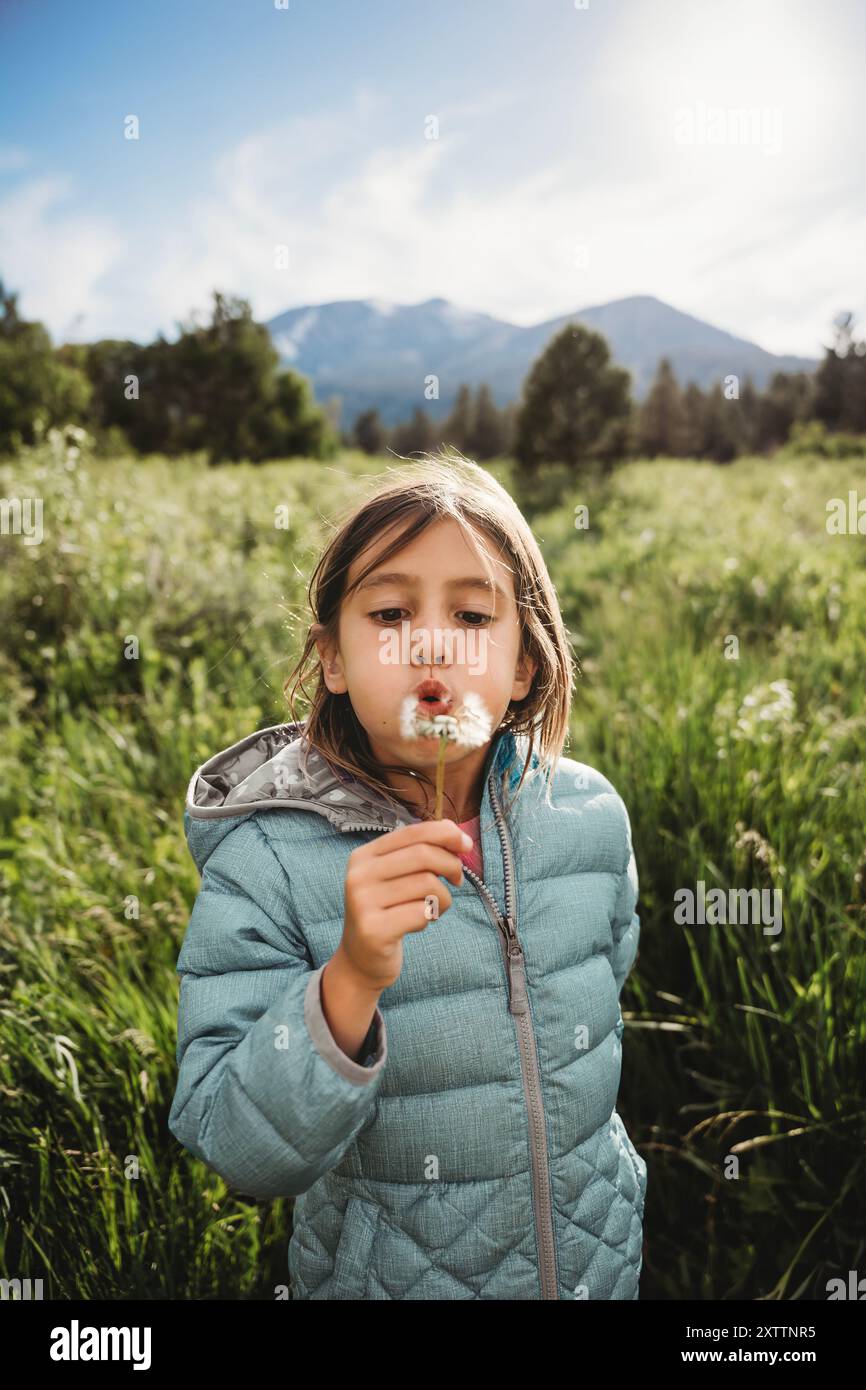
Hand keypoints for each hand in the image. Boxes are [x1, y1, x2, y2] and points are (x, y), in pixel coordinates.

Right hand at [340, 818, 472, 993]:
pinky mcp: (373, 930)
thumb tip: (456, 833)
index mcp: (365, 856)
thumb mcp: (398, 877)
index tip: (466, 845)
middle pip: (423, 855)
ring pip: (428, 884)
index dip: (445, 834)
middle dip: (451, 865)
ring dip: (444, 898)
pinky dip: (431, 917)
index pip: (412, 832)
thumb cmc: (389, 912)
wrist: (361, 960)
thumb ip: (421, 852)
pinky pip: (422, 913)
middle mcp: (359, 875)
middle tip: (456, 881)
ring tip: (434, 908)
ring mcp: (363, 903)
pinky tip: (420, 923)